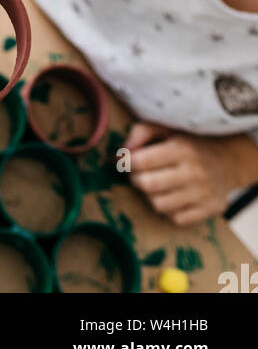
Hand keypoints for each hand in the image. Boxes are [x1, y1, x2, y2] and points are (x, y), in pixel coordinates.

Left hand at [125, 122, 257, 224]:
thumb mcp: (166, 129)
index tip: (126, 161)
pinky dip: (169, 210)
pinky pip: (176, 219)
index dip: (126, 162)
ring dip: (151, 197)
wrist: (227, 161)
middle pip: (147, 185)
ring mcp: (204, 193)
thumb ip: (141, 132)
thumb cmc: (188, 144)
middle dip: (136, 180)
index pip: (141, 161)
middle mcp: (194, 171)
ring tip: (156, 186)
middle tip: (140, 175)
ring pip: (159, 205)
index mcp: (182, 148)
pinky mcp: (210, 209)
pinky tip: (172, 198)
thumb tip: (121, 153)